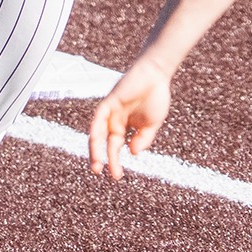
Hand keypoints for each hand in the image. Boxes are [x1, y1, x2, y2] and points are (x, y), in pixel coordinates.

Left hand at [89, 56, 171, 179]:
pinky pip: (98, 118)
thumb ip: (143, 139)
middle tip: (103, 173)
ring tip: (96, 164)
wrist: (157, 75)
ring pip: (98, 133)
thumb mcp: (152, 125)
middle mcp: (115, 121)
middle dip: (102, 159)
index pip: (115, 148)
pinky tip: (96, 141)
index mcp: (125, 127)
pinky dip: (96, 130)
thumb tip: (132, 153)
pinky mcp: (109, 102)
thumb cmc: (156, 97)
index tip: (117, 176)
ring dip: (95, 149)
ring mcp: (111, 112)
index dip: (115, 162)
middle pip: (104, 143)